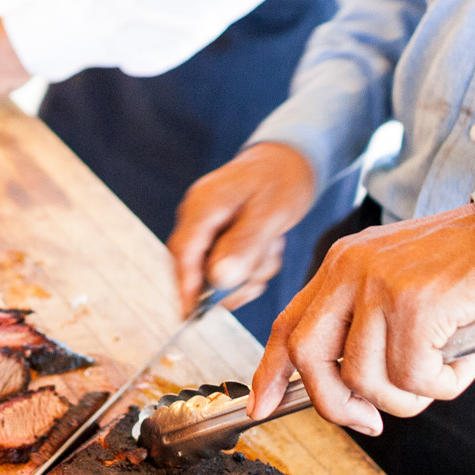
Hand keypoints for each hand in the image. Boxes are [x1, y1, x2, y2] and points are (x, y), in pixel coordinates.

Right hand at [167, 142, 317, 314]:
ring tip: (271, 248)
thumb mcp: (271, 214)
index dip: (185, 287)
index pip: (182, 253)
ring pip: (218, 269)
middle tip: (260, 278)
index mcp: (203, 205)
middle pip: (198, 266)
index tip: (190, 316)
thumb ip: (244, 245)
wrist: (292, 158)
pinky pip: (230, 262)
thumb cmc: (282, 179)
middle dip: (232, 279)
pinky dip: (252, 263)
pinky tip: (268, 245)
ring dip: (249, 270)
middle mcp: (198, 215)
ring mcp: (208, 224)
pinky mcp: (220, 233)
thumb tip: (218, 280)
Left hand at [250, 204, 474, 436]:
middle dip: (335, 405)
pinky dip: (443, 386)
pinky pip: (414, 377)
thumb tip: (350, 392)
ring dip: (406, 399)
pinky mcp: (414, 305)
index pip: (289, 325)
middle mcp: (350, 270)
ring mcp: (379, 286)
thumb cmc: (469, 268)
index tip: (262, 407)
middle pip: (310, 358)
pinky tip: (465, 363)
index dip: (271, 373)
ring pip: (365, 378)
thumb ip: (368, 324)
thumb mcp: (401, 285)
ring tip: (442, 378)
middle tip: (370, 422)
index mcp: (341, 265)